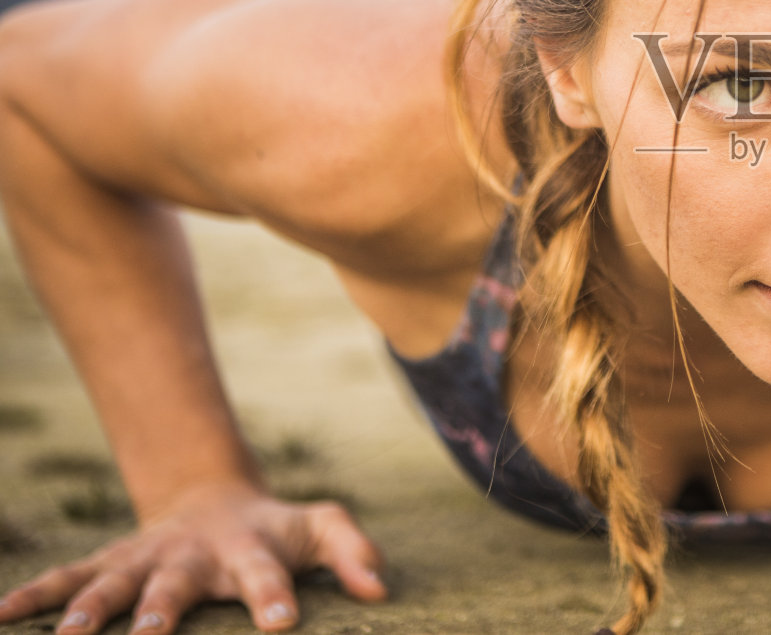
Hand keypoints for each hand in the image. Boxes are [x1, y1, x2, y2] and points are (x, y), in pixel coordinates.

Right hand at [0, 481, 386, 633]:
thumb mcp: (321, 529)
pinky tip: (1, 615)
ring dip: (87, 608)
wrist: (218, 499)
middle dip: (162, 610)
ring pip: (112, 583)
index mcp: (248, 550)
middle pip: (176, 584)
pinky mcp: (111, 563)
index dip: (274, 599)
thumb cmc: (278, 530)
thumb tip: (380, 589)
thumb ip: (353, 551)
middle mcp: (191, 556)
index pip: (266, 576)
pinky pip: (67, 577)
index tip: (282, 626)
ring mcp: (145, 559)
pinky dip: (34, 595)